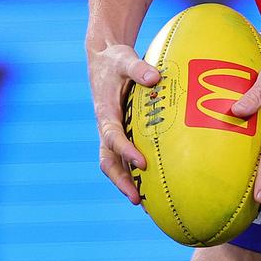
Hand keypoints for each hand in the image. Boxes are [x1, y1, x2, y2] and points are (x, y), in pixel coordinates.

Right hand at [87, 43, 160, 204]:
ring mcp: (112, 131)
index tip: (142, 164)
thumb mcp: (125, 59)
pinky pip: (124, 155)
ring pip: (115, 163)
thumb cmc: (115, 59)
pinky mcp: (120, 130)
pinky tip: (153, 182)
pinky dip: (133, 170)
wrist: (104, 58)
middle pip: (108, 161)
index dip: (126, 152)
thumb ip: (139, 69)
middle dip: (121, 181)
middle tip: (137, 199)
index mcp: (105, 112)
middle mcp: (106, 126)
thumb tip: (156, 78)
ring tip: (145, 203)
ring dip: (126, 182)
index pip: (113, 138)